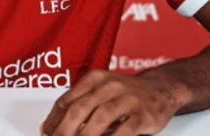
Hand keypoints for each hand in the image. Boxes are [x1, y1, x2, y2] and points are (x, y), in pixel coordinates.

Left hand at [41, 69, 183, 135]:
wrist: (161, 89)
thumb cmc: (125, 93)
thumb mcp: (100, 91)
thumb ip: (78, 104)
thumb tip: (49, 127)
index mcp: (95, 78)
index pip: (66, 99)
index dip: (53, 120)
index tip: (47, 133)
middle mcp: (109, 85)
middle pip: (80, 109)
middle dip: (64, 130)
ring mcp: (127, 99)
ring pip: (100, 118)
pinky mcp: (143, 115)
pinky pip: (125, 130)